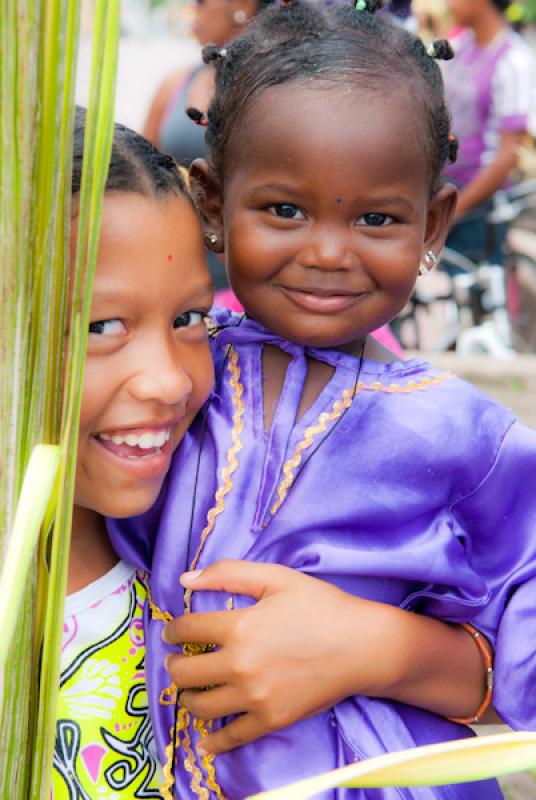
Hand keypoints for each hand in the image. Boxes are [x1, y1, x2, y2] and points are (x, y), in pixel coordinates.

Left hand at [163, 560, 392, 755]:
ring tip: (191, 688)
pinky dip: (212, 739)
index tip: (173, 629)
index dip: (173, 627)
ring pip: (199, 706)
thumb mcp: (277, 578)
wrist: (363, 646)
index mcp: (240, 627)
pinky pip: (230, 737)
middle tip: (177, 658)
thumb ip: (229, 573)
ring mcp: (256, 697)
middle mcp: (241, 666)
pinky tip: (204, 736)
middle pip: (184, 672)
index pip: (186, 629)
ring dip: (187, 696)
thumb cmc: (321, 606)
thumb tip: (185, 578)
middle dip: (174, 663)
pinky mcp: (272, 720)